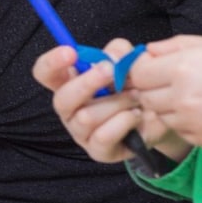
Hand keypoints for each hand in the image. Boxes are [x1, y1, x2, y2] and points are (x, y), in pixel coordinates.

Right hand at [34, 39, 150, 163]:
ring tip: (136, 96)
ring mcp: (81, 133)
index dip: (51, 62)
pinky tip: (136, 115)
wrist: (157, 116)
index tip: (70, 52)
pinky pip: (103, 136)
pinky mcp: (97, 151)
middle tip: (111, 71)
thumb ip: (118, 52)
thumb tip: (111, 59)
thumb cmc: (133, 86)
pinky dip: (124, 121)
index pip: (44, 72)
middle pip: (61, 99)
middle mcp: (69, 110)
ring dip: (116, 102)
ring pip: (86, 117)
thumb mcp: (127, 62)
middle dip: (87, 83)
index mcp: (68, 83)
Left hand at [129, 35, 201, 148]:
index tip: (150, 65)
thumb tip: (147, 50)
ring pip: (160, 114)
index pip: (138, 72)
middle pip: (144, 96)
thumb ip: (175, 47)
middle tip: (172, 79)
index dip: (141, 68)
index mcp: (184, 68)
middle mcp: (184, 97)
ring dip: (167, 105)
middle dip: (152, 87)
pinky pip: (180, 130)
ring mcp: (194, 122)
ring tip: (195, 92)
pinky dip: (184, 121)